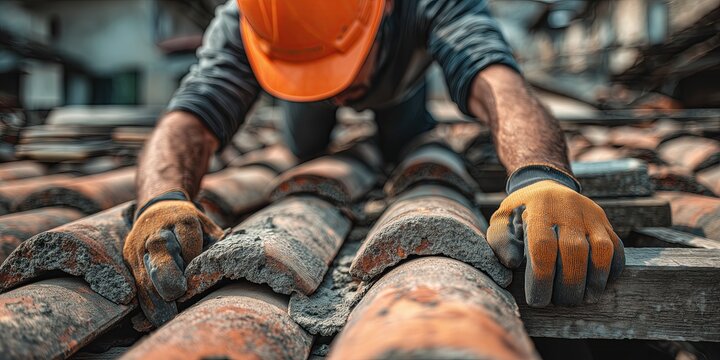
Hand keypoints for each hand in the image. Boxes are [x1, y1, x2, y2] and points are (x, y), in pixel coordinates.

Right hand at [123, 198, 223, 325]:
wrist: (156, 207)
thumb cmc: (187, 222)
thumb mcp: (206, 224)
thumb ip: (216, 241)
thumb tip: (229, 260)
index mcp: (182, 221)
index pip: (189, 243)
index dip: (192, 259)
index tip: (196, 274)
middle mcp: (159, 234)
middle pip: (162, 257)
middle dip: (168, 278)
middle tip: (177, 295)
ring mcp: (141, 247)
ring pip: (147, 276)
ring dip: (156, 299)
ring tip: (166, 318)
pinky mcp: (130, 259)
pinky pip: (137, 284)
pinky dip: (146, 302)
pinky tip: (155, 317)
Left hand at [487, 180, 624, 305]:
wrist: (545, 185)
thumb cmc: (520, 211)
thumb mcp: (502, 220)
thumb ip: (501, 241)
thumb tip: (512, 263)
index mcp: (539, 210)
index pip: (543, 246)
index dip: (542, 278)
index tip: (538, 299)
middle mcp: (567, 210)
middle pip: (574, 251)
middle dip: (569, 283)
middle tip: (561, 302)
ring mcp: (590, 215)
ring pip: (601, 249)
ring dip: (595, 279)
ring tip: (584, 298)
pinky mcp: (604, 222)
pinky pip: (617, 247)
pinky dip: (612, 268)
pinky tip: (599, 284)